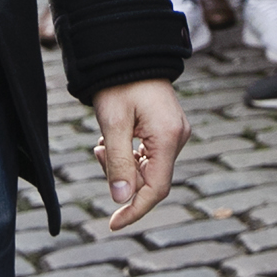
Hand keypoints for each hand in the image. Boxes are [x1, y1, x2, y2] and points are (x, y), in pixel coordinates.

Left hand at [90, 78, 186, 230]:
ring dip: (122, 164)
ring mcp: (175, 133)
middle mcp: (178, 137)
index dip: (135, 210)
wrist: (127, 52)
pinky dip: (129, 154)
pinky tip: (113, 139)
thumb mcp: (112, 123)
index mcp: (168, 137)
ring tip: (103, 142)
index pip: (156, 189)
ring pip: (148, 168)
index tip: (113, 224)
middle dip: (122, 177)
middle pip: (151, 179)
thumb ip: (117, 162)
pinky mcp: (168, 129)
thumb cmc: (119, 84)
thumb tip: (120, 199)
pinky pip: (149, 155)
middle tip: (99, 151)